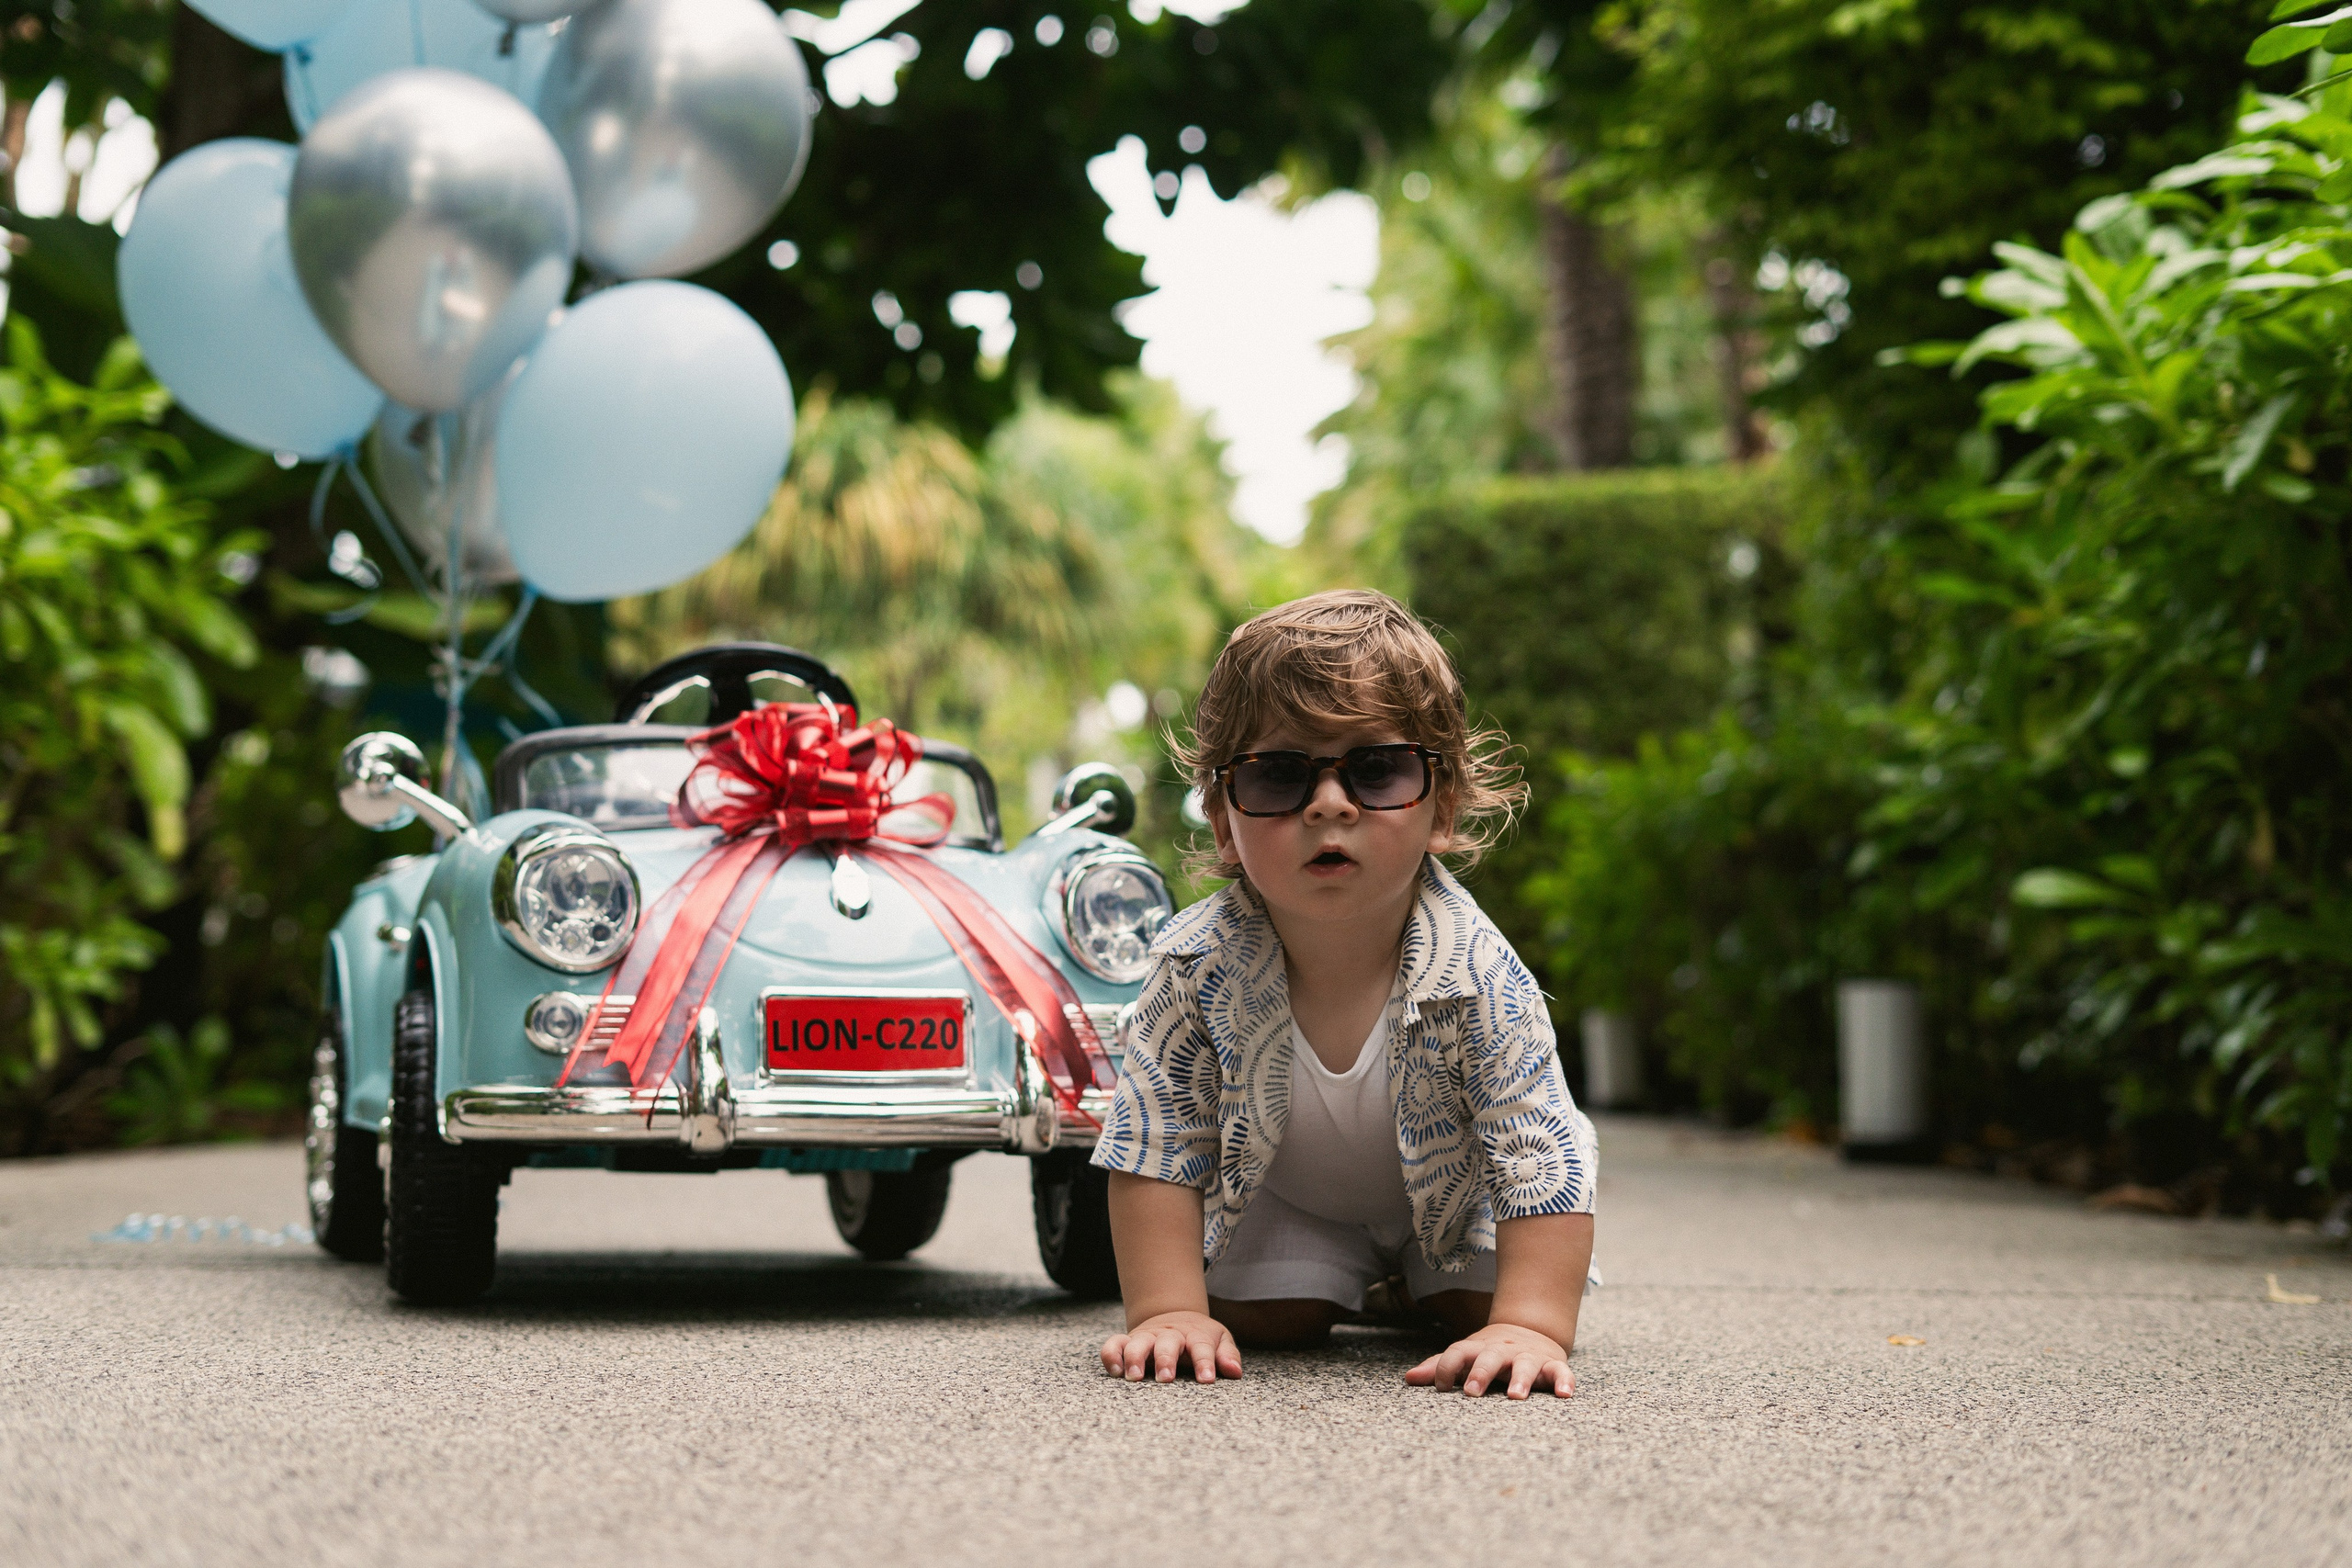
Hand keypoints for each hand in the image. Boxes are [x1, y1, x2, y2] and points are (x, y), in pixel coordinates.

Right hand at [1100, 1311, 1242, 1384]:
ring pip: (1137, 1343)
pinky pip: (1113, 1345)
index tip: (1207, 1379)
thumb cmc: (1199, 1338)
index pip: (1202, 1347)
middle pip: (1166, 1343)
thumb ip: (1227, 1356)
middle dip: (1165, 1359)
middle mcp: (1169, 1335)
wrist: (1175, 1315)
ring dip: (1134, 1358)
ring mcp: (1146, 1337)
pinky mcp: (1127, 1341)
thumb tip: (1235, 1372)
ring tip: (1134, 1377)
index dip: (1205, 1362)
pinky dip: (1111, 1356)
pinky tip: (1115, 1372)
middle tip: (1165, 1378)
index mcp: (1195, 1336)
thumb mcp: (1219, 1340)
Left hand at [1405, 1320, 1572, 1399]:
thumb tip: (1407, 1379)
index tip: (1440, 1386)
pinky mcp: (1552, 1365)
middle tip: (1471, 1391)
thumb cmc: (1490, 1352)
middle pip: (1490, 1357)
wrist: (1530, 1327)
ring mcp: (1528, 1357)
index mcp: (1478, 1348)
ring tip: (1515, 1396)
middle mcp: (1502, 1351)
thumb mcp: (1466, 1355)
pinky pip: (1561, 1372)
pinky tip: (1564, 1394)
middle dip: (1480, 1373)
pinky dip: (1564, 1381)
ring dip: (1520, 1379)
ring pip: (1525, 1365)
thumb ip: (1439, 1366)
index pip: (1458, 1352)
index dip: (1447, 1367)